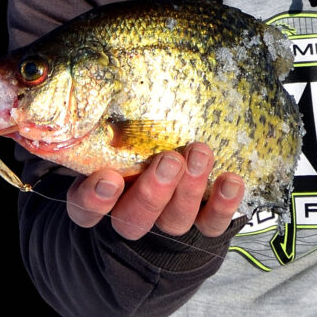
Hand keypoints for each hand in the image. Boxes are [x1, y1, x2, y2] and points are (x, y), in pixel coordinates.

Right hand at [65, 142, 245, 240]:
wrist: (170, 163)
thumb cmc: (131, 140)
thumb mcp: (112, 134)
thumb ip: (109, 126)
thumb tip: (110, 91)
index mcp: (99, 195)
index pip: (85, 210)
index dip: (95, 199)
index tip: (109, 178)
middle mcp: (131, 214)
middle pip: (133, 219)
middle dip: (153, 192)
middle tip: (169, 161)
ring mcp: (166, 222)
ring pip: (174, 222)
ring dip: (189, 190)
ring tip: (200, 154)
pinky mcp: (200, 225)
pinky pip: (211, 225)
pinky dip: (222, 205)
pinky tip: (230, 181)